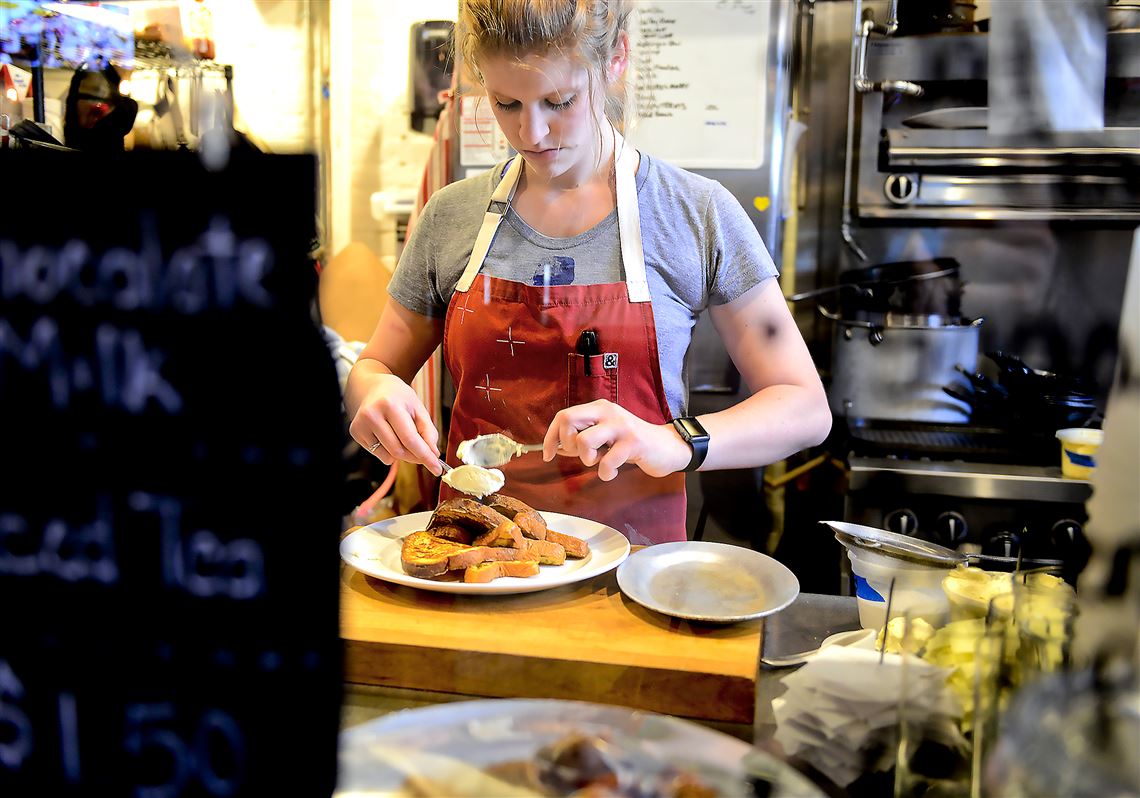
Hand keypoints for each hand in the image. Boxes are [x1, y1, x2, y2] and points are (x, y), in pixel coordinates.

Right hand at [348, 372, 441, 474]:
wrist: (373, 387)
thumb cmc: (399, 397)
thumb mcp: (418, 408)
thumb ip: (428, 431)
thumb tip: (433, 454)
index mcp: (390, 404)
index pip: (410, 438)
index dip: (425, 456)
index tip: (437, 469)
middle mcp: (372, 414)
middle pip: (399, 450)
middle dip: (416, 457)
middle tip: (425, 454)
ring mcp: (361, 424)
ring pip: (389, 456)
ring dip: (402, 454)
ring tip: (403, 436)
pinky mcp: (355, 433)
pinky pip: (379, 454)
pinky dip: (389, 451)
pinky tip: (388, 434)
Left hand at [542, 399, 691, 480]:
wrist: (666, 447)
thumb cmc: (631, 444)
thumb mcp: (604, 436)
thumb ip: (581, 439)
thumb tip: (554, 448)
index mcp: (598, 408)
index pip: (564, 416)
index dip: (551, 437)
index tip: (548, 455)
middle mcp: (608, 411)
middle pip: (568, 421)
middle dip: (568, 445)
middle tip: (584, 455)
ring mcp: (621, 426)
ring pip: (583, 441)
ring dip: (587, 459)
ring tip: (600, 462)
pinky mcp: (633, 442)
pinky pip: (606, 462)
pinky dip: (605, 473)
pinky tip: (613, 471)